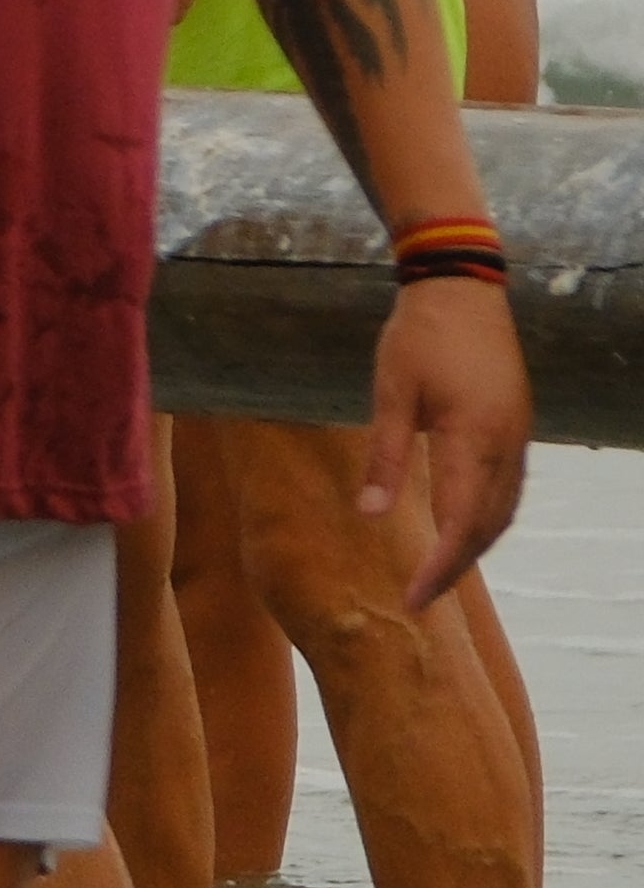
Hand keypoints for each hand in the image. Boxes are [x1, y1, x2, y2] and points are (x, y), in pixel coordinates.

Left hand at [362, 274, 528, 608]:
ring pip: (504, 511)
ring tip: (439, 571)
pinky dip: (487, 517)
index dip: (438, 567)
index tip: (412, 598)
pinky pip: (508, 488)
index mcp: (473, 439)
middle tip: (421, 596)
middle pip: (487, 527)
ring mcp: (518, 437)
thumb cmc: (418, 336)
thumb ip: (383, 457)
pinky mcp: (517, 427)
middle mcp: (505, 446)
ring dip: (475, 545)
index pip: (461, 524)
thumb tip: (369, 514)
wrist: (462, 289)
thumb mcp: (390, 394)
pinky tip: (465, 526)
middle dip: (456, 566)